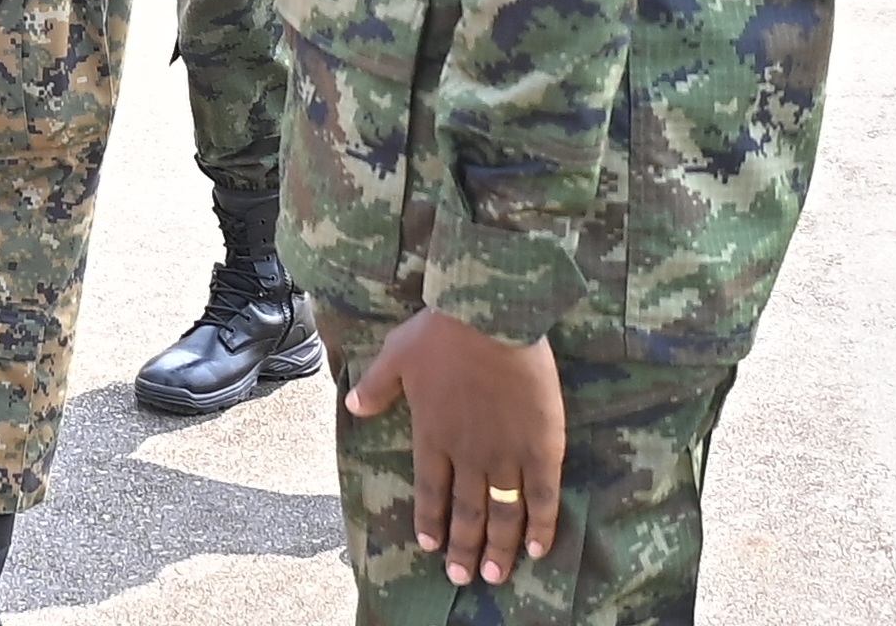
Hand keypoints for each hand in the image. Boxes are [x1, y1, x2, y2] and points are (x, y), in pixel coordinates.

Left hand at [343, 308, 563, 587]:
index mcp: (432, 435)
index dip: (431, 521)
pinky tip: (539, 550)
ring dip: (499, 548)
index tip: (431, 547)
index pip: (429, 491)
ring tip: (494, 575)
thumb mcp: (396, 355)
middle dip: (464, 548)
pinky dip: (542, 526)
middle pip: (466, 512)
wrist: (492, 316)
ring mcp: (506, 454)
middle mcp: (467, 454)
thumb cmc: (442, 332)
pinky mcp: (542, 448)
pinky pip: (543, 497)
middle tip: (463, 578)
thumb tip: (352, 406)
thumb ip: (376, 387)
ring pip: (503, 513)